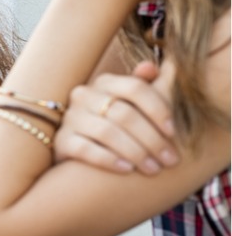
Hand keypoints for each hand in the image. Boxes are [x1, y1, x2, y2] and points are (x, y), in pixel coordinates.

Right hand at [55, 61, 177, 173]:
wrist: (80, 152)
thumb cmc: (116, 125)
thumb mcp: (131, 104)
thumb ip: (148, 86)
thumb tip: (157, 66)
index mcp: (105, 82)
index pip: (135, 88)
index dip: (158, 109)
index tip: (174, 133)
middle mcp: (84, 96)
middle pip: (124, 114)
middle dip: (152, 139)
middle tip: (171, 160)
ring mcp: (70, 118)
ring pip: (107, 133)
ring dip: (136, 152)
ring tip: (153, 169)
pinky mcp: (61, 141)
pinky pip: (86, 150)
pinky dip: (109, 160)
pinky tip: (127, 170)